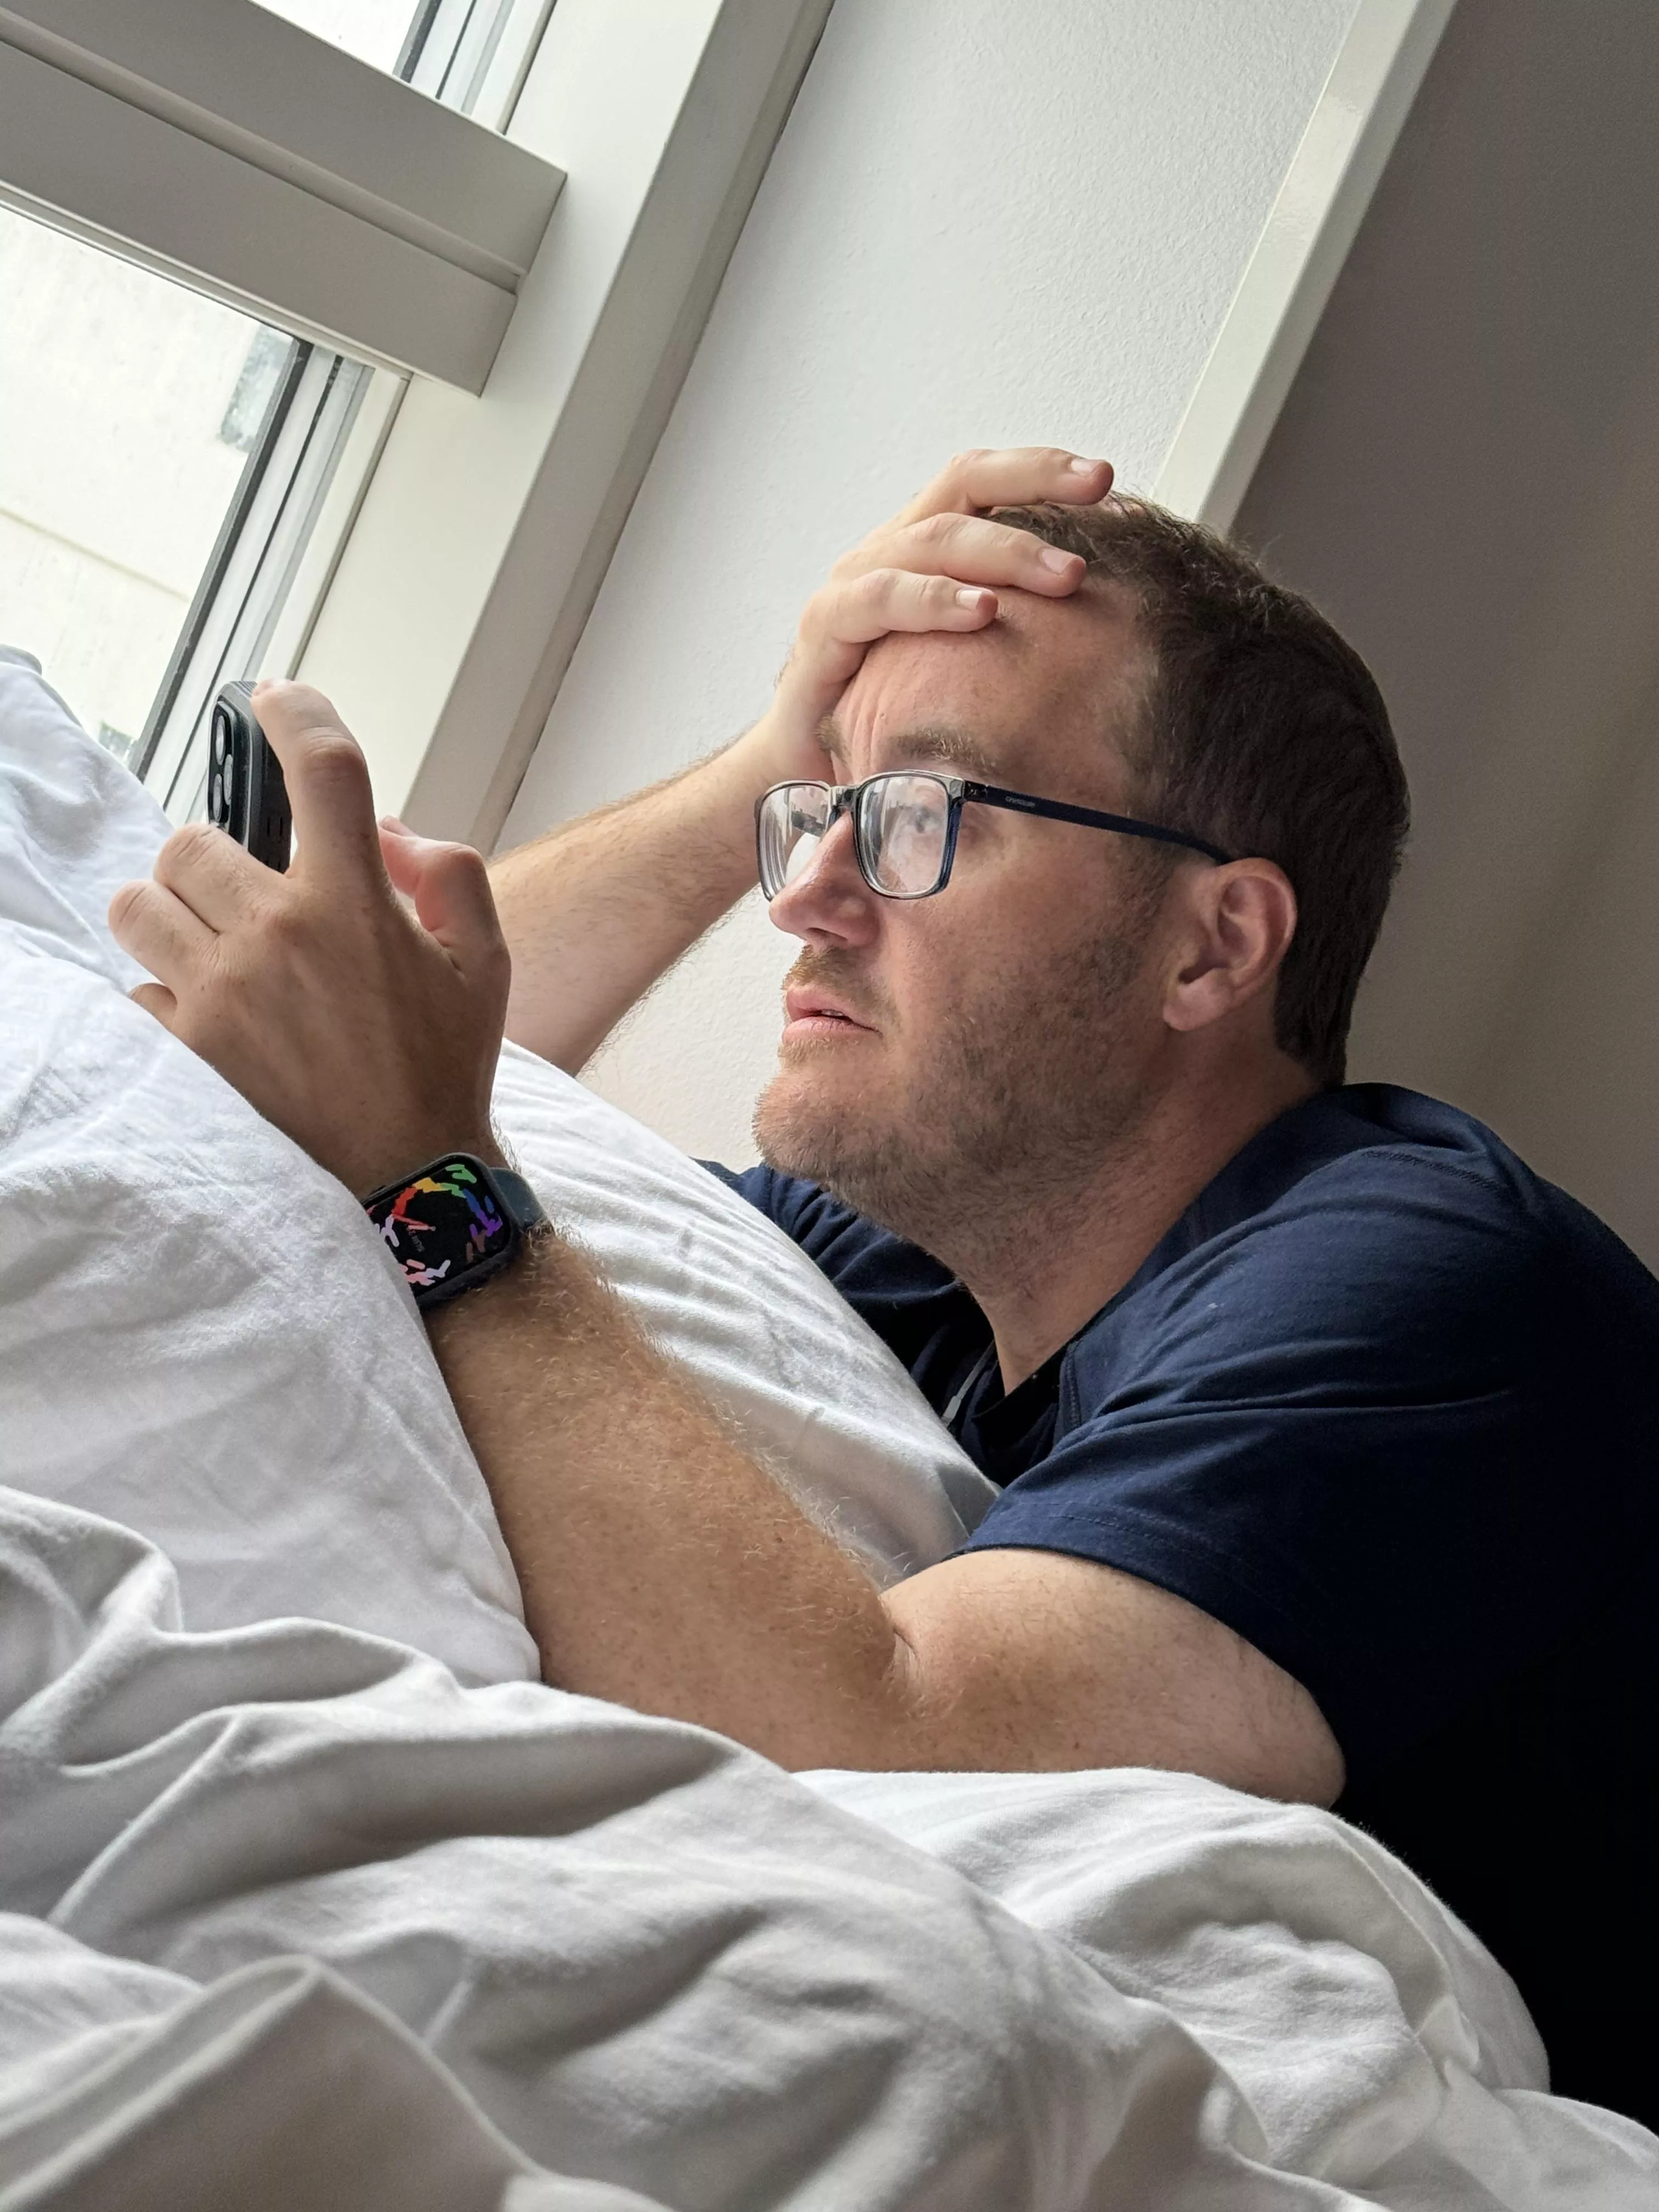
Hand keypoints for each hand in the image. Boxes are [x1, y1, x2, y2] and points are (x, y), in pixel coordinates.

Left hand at [108, 681, 508, 1196]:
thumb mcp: (484, 961)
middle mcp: (280, 936)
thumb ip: (447, 873)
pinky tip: (209, 1016)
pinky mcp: (189, 1052)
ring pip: (141, 905)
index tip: (276, 698)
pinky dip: (164, 995)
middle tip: (245, 895)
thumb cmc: (445, 1067)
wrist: (409, 1179)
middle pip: (191, 839)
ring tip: (208, 946)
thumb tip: (384, 831)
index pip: (323, 767)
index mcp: (355, 903)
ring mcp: (224, 995)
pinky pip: (136, 990)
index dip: (296, 710)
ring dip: (170, 915)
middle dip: (215, 859)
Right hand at [751, 445, 1113, 781]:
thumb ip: (1013, 628)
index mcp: (923, 547)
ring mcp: (852, 584)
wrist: (802, 764)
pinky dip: (935, 601)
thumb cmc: (891, 709)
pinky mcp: (824, 629)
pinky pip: (882, 600)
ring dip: (1005, 552)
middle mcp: (887, 550)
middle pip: (963, 487)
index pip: (984, 482)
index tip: (1108, 478)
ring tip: (1066, 575)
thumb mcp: (962, 660)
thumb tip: (1109, 621)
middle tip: (1102, 493)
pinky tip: (983, 612)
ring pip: (933, 539)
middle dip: (1038, 485)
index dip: (1043, 470)